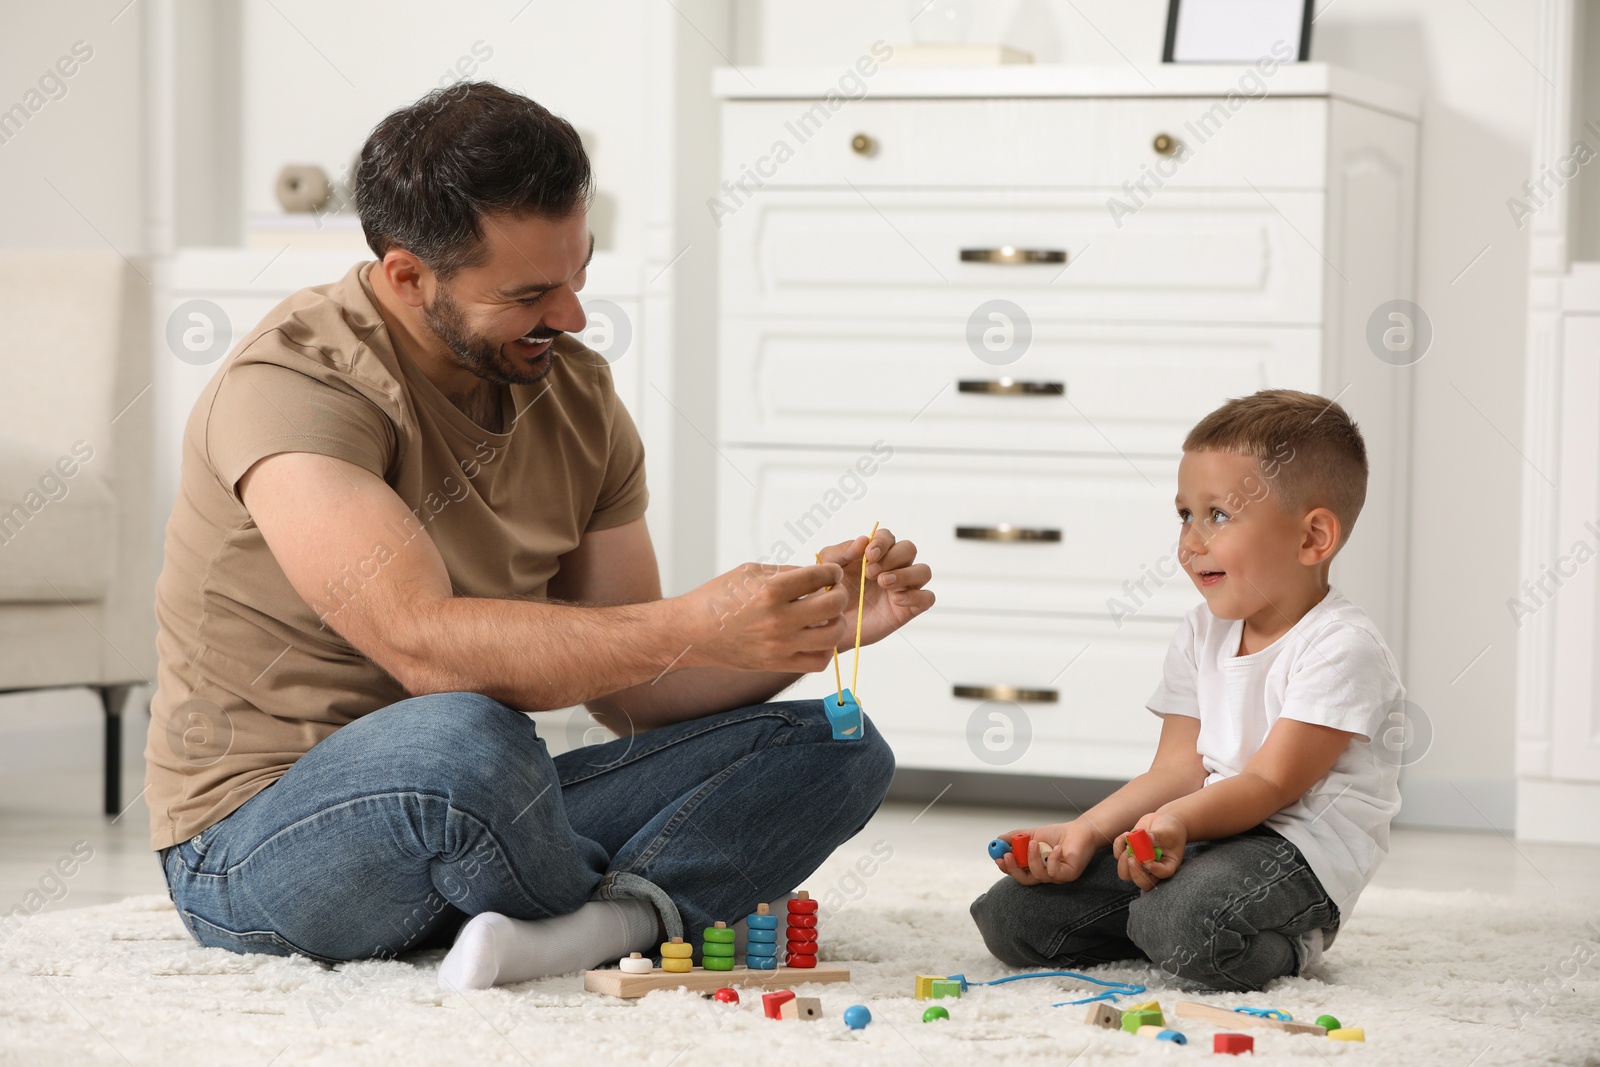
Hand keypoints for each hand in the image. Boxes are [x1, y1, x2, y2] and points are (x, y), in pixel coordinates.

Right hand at [678, 561, 850, 673]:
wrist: (692, 632)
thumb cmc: (718, 597)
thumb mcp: (750, 572)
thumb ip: (787, 572)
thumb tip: (818, 574)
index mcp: (770, 591)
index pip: (819, 577)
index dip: (831, 572)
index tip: (830, 573)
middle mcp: (777, 620)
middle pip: (832, 606)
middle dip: (839, 595)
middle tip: (833, 592)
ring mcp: (779, 646)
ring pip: (832, 636)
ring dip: (837, 623)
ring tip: (828, 617)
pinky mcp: (777, 664)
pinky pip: (818, 662)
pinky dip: (826, 650)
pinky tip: (817, 639)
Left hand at [817, 527, 933, 647]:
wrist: (829, 625)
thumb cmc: (829, 593)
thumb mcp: (828, 568)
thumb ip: (842, 552)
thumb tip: (863, 540)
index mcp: (874, 554)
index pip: (888, 537)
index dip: (882, 542)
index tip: (868, 555)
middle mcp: (893, 567)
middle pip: (909, 549)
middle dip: (892, 558)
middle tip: (870, 572)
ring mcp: (903, 587)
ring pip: (923, 571)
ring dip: (905, 574)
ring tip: (883, 583)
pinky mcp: (908, 609)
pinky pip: (927, 598)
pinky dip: (915, 596)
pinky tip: (895, 599)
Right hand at [992, 822, 1095, 884]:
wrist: (1080, 831)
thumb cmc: (1057, 835)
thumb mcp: (1032, 834)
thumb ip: (1015, 838)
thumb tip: (998, 840)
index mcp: (1034, 867)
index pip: (1017, 872)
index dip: (1006, 867)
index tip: (998, 857)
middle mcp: (1044, 875)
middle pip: (1025, 880)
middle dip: (1014, 869)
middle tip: (1008, 856)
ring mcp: (1056, 877)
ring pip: (1038, 875)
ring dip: (1032, 858)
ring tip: (1035, 842)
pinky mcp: (1068, 875)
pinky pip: (1054, 872)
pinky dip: (1052, 858)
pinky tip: (1057, 848)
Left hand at [1114, 812, 1187, 890]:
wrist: (1161, 821)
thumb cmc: (1170, 829)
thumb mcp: (1168, 832)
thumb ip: (1157, 836)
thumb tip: (1146, 839)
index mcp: (1168, 865)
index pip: (1162, 874)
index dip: (1154, 870)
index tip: (1148, 860)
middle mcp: (1152, 869)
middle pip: (1142, 882)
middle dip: (1134, 872)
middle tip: (1132, 858)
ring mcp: (1139, 863)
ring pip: (1125, 874)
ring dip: (1123, 860)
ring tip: (1130, 843)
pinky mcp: (1128, 854)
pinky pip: (1117, 855)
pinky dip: (1119, 844)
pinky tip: (1127, 834)